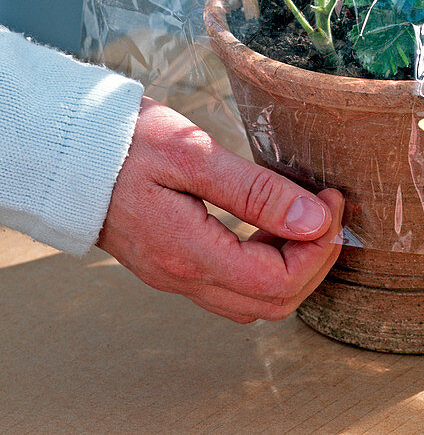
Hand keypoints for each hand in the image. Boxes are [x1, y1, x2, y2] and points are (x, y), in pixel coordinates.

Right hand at [98, 97, 343, 322]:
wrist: (69, 150)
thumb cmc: (129, 143)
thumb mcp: (196, 155)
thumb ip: (255, 191)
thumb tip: (314, 219)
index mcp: (188, 252)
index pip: (277, 281)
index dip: (319, 247)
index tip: (331, 200)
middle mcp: (182, 276)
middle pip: (272, 302)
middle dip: (315, 261)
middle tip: (328, 209)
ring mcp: (175, 275)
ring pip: (253, 300)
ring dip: (293, 265)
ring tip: (307, 214)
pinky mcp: (173, 264)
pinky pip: (233, 285)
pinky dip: (267, 263)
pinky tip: (273, 222)